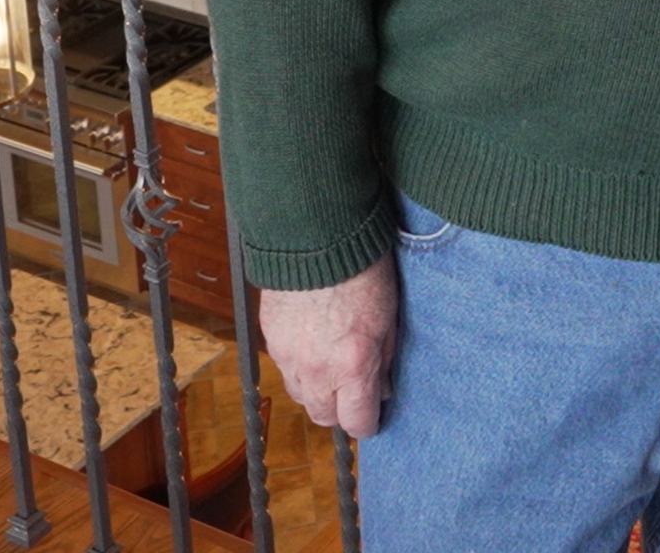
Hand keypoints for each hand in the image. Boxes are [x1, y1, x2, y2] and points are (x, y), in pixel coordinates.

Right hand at [259, 259, 398, 438]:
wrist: (317, 236)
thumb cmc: (362, 270)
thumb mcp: (389, 318)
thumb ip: (384, 360)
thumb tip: (382, 388)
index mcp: (353, 366)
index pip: (356, 422)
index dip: (367, 422)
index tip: (372, 415)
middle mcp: (317, 370)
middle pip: (323, 417)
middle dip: (340, 409)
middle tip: (353, 390)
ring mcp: (289, 356)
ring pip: (300, 395)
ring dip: (316, 389)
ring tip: (331, 363)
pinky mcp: (270, 338)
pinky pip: (284, 367)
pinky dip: (299, 364)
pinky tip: (312, 340)